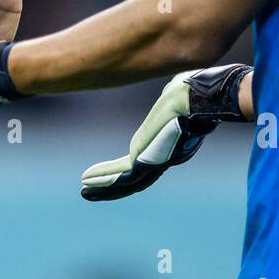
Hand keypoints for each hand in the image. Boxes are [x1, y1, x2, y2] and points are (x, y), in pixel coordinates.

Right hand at [80, 64, 252, 200]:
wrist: (194, 97)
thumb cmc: (190, 90)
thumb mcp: (177, 97)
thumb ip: (172, 100)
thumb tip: (174, 87)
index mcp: (169, 145)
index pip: (143, 163)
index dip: (125, 169)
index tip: (111, 170)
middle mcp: (162, 158)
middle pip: (133, 179)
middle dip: (110, 186)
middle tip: (89, 189)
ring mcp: (155, 162)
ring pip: (125, 182)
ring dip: (103, 187)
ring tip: (84, 191)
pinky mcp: (147, 162)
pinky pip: (122, 178)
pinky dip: (103, 181)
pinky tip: (87, 182)